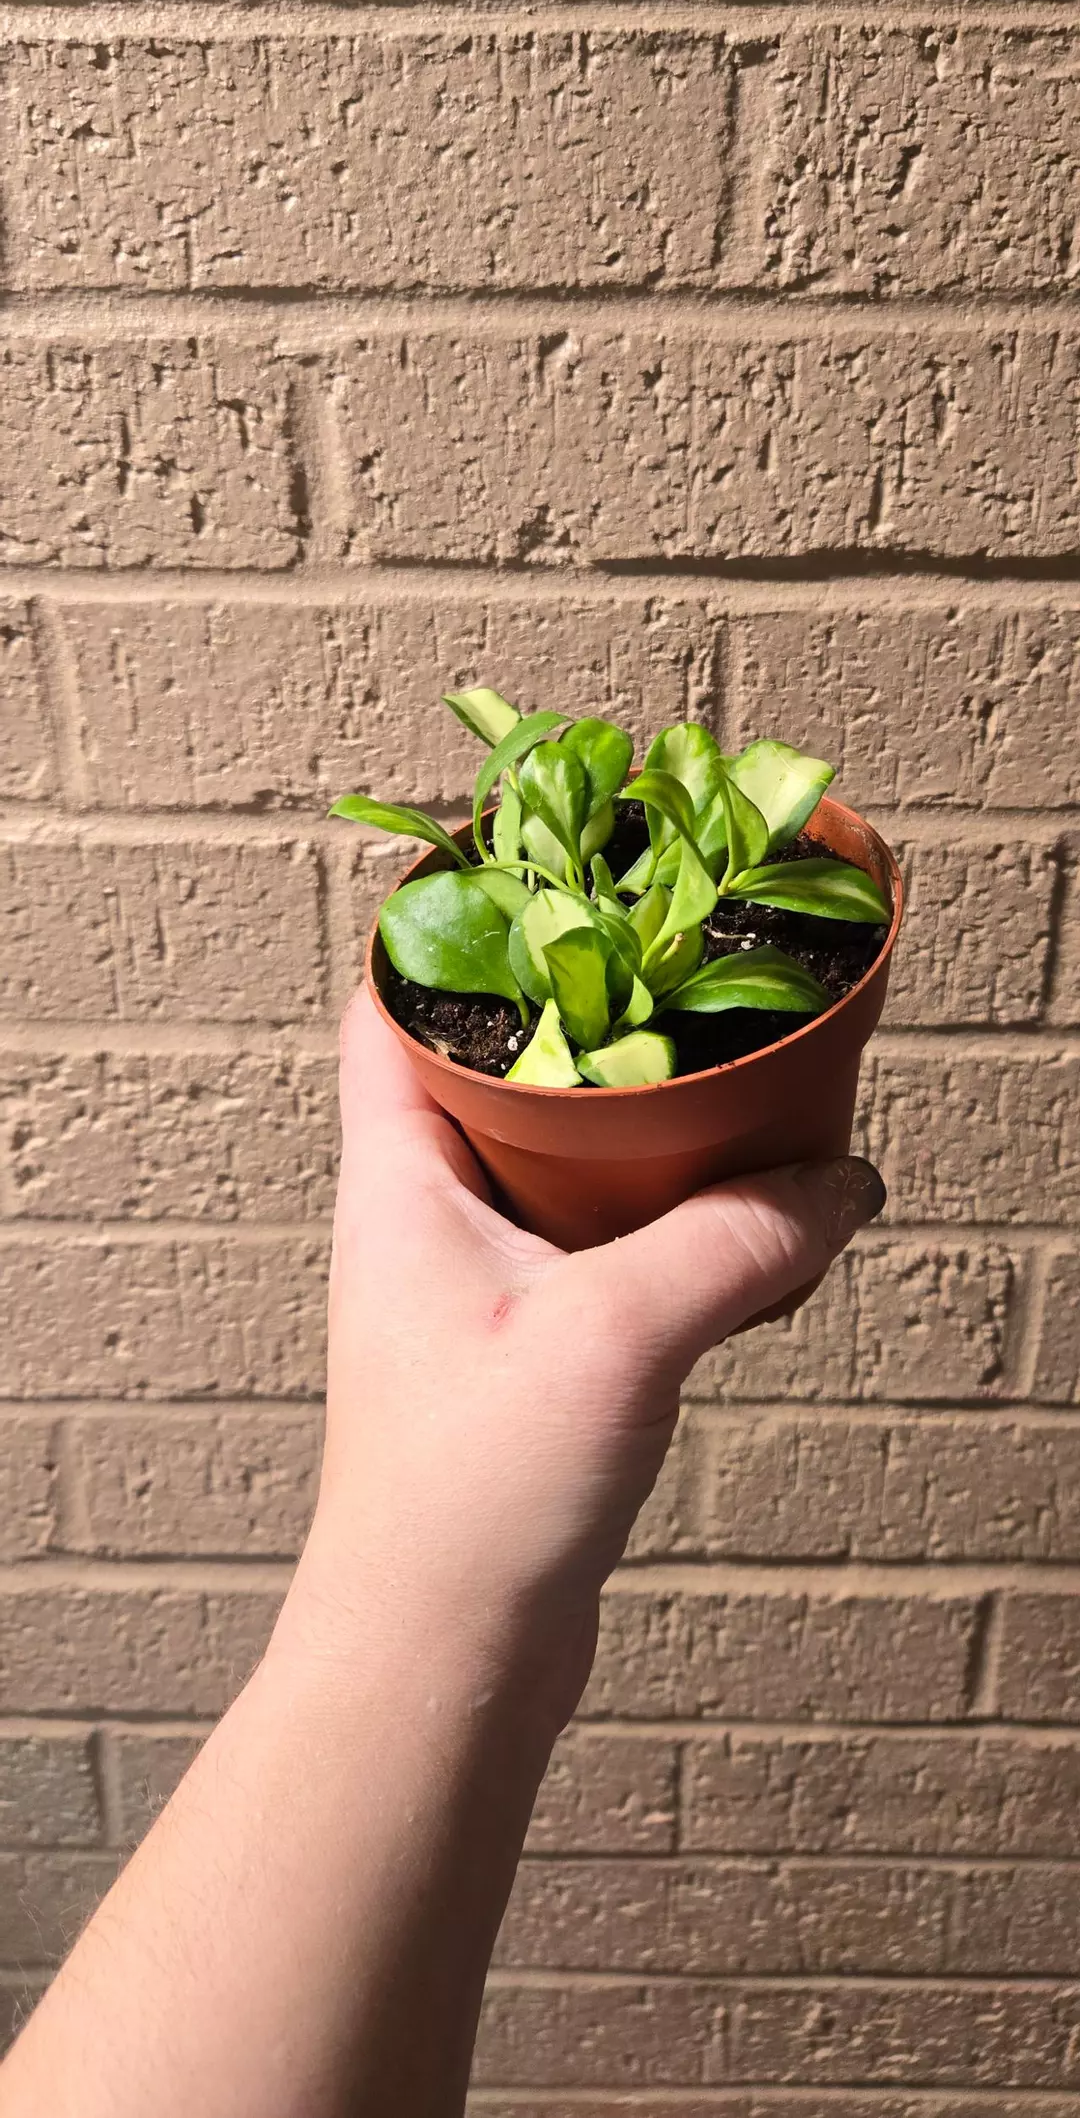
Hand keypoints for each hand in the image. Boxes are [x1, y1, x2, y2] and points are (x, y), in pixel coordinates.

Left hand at [300, 990, 885, 1725]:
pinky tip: (735, 1202)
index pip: (391, 1003)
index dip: (451, 922)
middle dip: (581, 1005)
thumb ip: (735, 1243)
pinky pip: (600, 1230)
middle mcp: (427, 1212)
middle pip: (492, 1063)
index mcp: (398, 1176)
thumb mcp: (614, 1338)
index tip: (544, 866)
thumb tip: (838, 1180)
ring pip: (557, 1150)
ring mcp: (479, 1278)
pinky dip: (661, 1200)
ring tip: (724, 1067)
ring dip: (634, 1111)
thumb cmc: (466, 1497)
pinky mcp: (532, 1339)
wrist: (443, 1654)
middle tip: (673, 957)